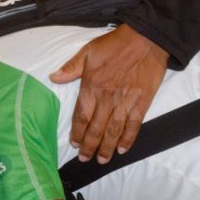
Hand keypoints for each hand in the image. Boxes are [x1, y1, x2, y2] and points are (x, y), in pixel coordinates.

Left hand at [49, 24, 167, 163]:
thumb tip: (53, 77)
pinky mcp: (142, 102)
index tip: (74, 144)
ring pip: (113, 131)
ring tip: (102, 160)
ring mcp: (126, 102)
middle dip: (90, 146)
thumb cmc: (115, 44)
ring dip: (107, 147)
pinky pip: (134, 125)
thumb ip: (71, 68)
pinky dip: (128, 139)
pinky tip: (122, 149)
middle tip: (85, 159)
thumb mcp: (87, 51)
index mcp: (91, 86)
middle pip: (96, 128)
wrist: (146, 39)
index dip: (77, 132)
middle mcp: (107, 98)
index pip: (81, 116)